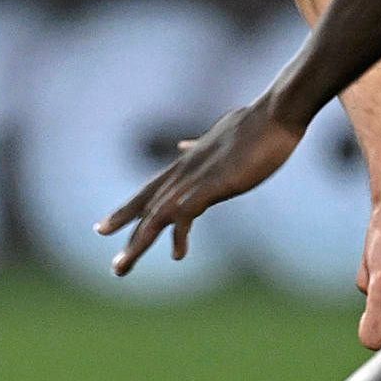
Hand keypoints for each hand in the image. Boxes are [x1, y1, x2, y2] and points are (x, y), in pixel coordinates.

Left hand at [98, 101, 304, 276]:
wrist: (276, 113)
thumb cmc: (255, 125)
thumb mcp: (217, 136)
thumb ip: (197, 146)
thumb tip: (183, 146)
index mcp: (186, 164)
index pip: (148, 191)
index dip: (126, 210)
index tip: (104, 226)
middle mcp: (184, 172)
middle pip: (145, 206)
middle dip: (123, 233)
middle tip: (111, 262)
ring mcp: (197, 178)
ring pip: (157, 215)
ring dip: (138, 243)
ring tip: (122, 267)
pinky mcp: (215, 184)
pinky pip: (187, 213)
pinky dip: (179, 235)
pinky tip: (177, 256)